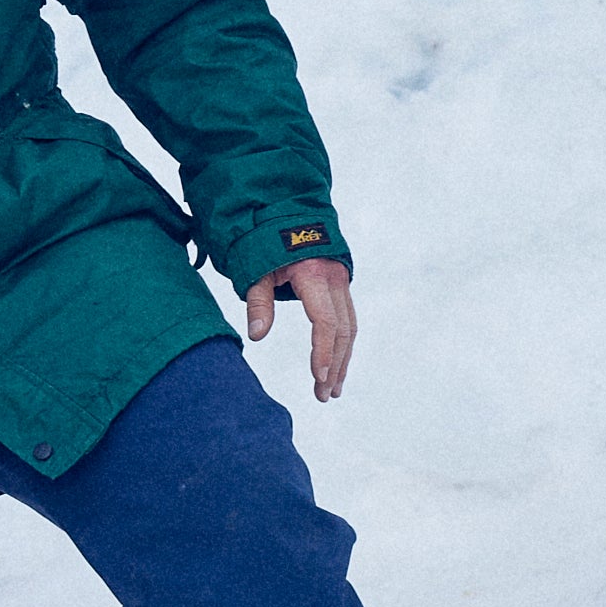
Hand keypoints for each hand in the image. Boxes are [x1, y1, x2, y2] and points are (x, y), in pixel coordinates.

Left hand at [244, 251, 356, 401]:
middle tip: (324, 394)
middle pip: (342, 330)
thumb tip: (257, 335)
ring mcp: (341, 282)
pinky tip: (337, 364)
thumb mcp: (256, 268)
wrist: (287, 212)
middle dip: (335, 365)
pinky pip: (347, 319)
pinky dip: (343, 344)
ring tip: (332, 389)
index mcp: (313, 275)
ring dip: (343, 359)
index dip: (324, 352)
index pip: (324, 321)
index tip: (319, 378)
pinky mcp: (341, 285)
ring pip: (349, 327)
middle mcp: (334, 279)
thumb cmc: (266, 240)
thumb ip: (258, 301)